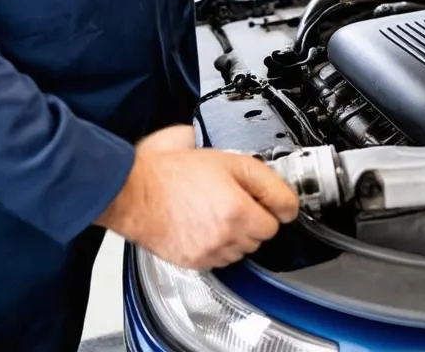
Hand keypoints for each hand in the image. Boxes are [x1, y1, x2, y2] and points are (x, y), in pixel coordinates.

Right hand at [96, 125, 299, 269]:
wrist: (137, 192)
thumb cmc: (176, 173)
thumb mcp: (231, 160)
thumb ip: (267, 181)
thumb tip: (288, 202)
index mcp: (237, 211)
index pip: (277, 223)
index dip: (269, 206)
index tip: (260, 199)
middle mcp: (225, 237)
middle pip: (260, 237)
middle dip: (253, 218)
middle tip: (233, 198)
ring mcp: (209, 253)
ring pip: (241, 250)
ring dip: (236, 234)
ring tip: (216, 210)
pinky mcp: (193, 263)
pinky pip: (219, 260)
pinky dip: (217, 246)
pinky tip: (204, 225)